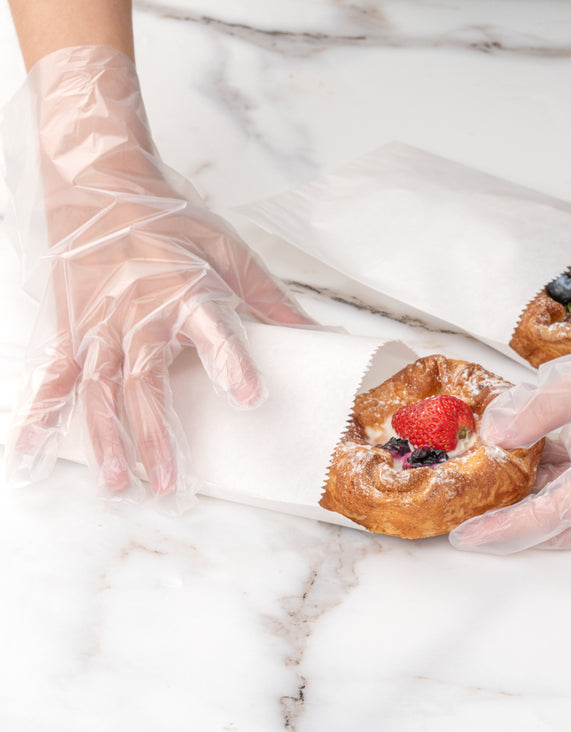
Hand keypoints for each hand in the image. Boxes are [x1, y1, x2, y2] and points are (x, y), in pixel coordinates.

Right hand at [4, 46, 315, 507]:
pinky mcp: (70, 329)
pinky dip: (41, 413)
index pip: (213, 333)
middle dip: (155, 435)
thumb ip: (268, 298)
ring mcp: (99, 325)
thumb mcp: (228, 251)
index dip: (230, 364)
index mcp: (186, 292)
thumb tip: (314, 332)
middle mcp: (139, 314)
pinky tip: (30, 450)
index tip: (248, 397)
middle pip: (146, 382)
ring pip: (99, 390)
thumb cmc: (169, 219)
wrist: (100, 184)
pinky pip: (53, 376)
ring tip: (116, 483)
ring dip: (106, 439)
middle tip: (166, 482)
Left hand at [451, 171, 570, 552]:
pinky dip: (551, 482)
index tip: (470, 536)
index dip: (510, 528)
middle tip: (469, 530)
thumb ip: (547, 406)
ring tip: (486, 501)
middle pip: (570, 526)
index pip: (561, 512)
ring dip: (534, 508)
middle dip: (517, 531)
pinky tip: (521, 466)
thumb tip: (497, 436)